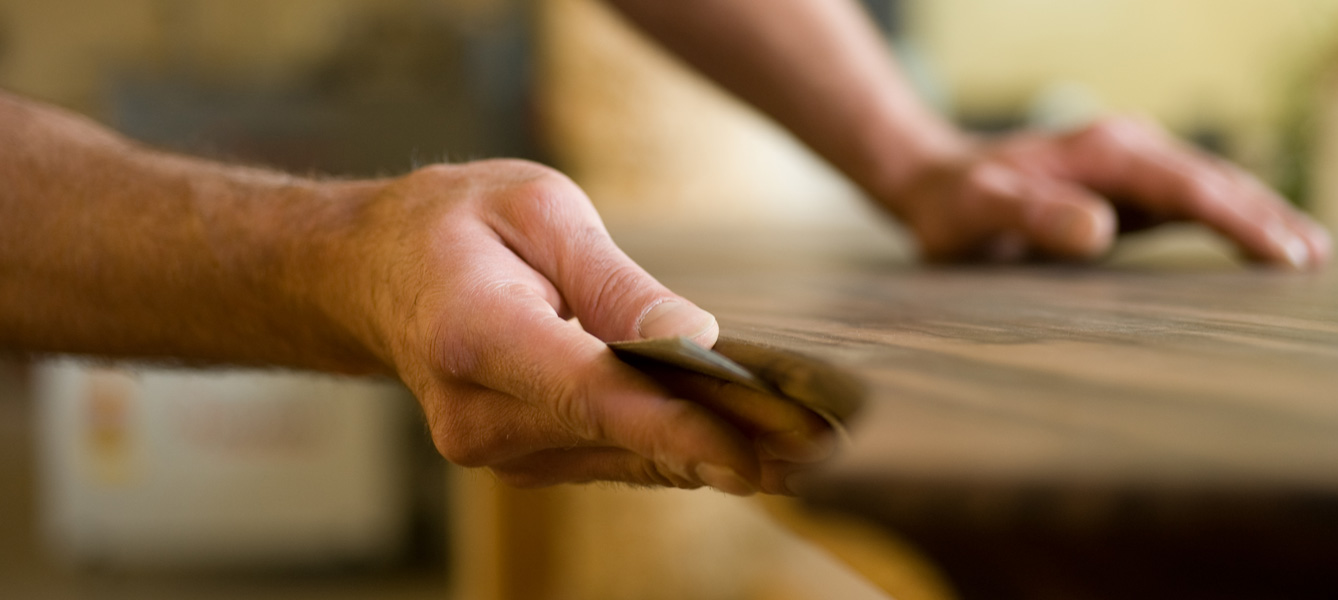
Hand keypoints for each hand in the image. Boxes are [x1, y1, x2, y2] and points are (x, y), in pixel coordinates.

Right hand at [332, 160, 831, 494]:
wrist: (372, 275)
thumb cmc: (453, 226)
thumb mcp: (537, 209)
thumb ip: (616, 282)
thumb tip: (694, 340)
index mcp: (477, 336)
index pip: (593, 394)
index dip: (679, 427)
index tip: (755, 452)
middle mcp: (480, 414)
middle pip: (623, 436)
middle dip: (727, 444)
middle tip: (823, 450)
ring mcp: (496, 449)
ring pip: (626, 458)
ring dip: (715, 457)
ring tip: (807, 456)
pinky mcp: (519, 460)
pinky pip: (612, 458)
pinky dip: (676, 452)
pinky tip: (746, 451)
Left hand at [883, 116, 1331, 267]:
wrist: (934, 186)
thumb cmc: (953, 205)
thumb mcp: (979, 211)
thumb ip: (1032, 216)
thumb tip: (1099, 228)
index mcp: (1104, 151)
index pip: (1188, 185)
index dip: (1238, 219)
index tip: (1281, 252)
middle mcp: (1127, 150)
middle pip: (1214, 181)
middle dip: (1267, 217)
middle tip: (1315, 259)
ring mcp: (1130, 169)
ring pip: (1211, 190)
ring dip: (1259, 218)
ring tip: (1310, 256)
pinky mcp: (1127, 192)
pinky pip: (1190, 206)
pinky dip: (1229, 224)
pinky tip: (1258, 248)